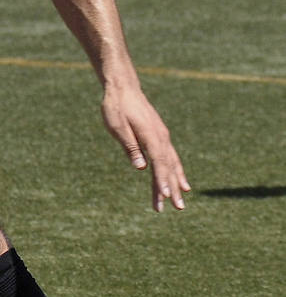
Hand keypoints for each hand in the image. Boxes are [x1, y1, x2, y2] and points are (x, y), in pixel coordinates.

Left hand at [101, 81, 190, 211]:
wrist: (123, 88)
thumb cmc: (116, 107)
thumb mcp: (116, 126)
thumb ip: (130, 146)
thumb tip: (141, 167)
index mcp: (151, 136)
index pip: (159, 163)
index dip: (162, 180)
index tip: (166, 197)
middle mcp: (161, 138)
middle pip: (168, 167)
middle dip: (173, 188)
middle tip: (178, 208)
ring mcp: (163, 137)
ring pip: (172, 164)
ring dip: (176, 183)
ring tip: (180, 202)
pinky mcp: (160, 137)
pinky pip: (171, 158)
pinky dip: (176, 172)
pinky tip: (180, 183)